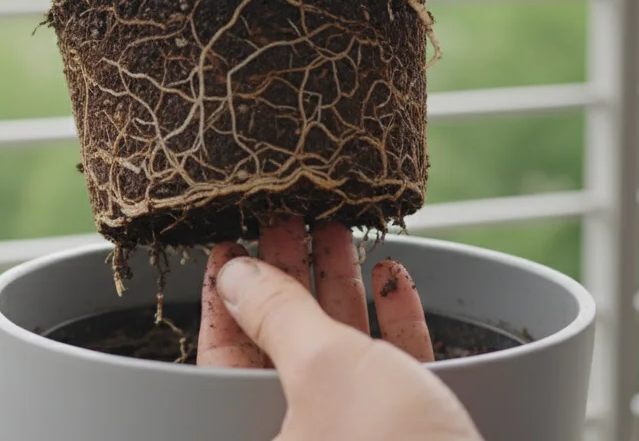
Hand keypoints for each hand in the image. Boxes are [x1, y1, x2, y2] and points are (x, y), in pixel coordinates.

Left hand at [197, 219, 481, 440]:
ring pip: (341, 353)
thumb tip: (236, 273)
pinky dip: (394, 323)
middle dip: (290, 277)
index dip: (228, 295)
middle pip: (282, 344)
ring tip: (338, 231)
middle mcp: (306, 438)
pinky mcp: (414, 437)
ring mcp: (360, 439)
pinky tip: (394, 282)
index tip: (232, 243)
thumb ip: (278, 314)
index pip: (224, 354)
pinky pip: (394, 371)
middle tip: (289, 218)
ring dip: (342, 288)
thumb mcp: (326, 368)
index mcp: (261, 434)